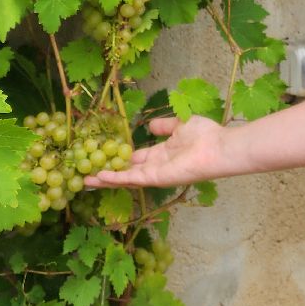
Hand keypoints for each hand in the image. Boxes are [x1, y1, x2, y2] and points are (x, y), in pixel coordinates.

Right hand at [84, 115, 228, 188]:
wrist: (218, 147)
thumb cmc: (205, 135)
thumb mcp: (179, 125)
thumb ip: (164, 126)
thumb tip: (149, 125)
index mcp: (162, 154)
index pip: (136, 159)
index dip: (120, 158)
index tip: (103, 156)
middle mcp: (156, 166)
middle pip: (127, 171)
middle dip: (108, 173)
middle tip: (88, 173)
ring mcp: (156, 174)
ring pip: (126, 178)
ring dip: (106, 180)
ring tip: (86, 180)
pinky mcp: (156, 178)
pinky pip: (133, 179)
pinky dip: (116, 178)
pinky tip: (99, 177)